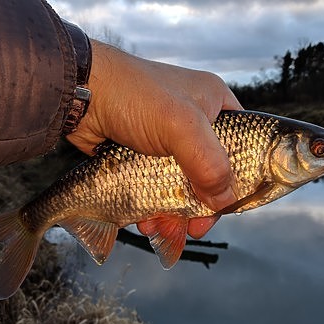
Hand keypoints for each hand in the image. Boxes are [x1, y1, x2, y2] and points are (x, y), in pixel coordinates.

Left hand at [66, 40, 242, 236]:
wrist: (81, 95)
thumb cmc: (134, 96)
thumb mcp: (181, 126)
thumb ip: (209, 164)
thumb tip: (224, 201)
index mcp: (215, 105)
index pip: (242, 147)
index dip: (240, 179)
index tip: (228, 208)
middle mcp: (196, 124)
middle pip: (212, 174)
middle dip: (201, 206)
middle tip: (195, 229)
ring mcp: (169, 142)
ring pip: (183, 186)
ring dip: (175, 213)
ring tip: (159, 228)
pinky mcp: (145, 156)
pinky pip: (158, 189)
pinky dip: (154, 208)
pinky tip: (144, 220)